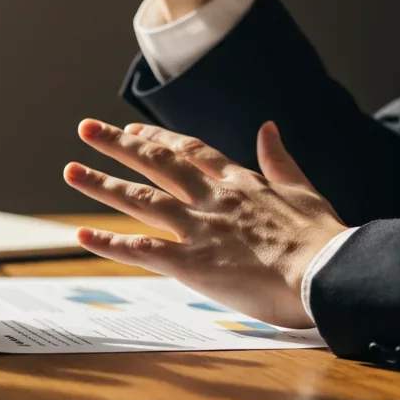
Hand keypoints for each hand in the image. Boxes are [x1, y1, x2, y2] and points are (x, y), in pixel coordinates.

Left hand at [63, 119, 345, 328]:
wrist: (328, 273)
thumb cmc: (324, 239)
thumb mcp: (303, 190)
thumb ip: (279, 159)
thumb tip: (268, 126)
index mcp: (239, 182)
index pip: (190, 152)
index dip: (158, 139)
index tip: (133, 130)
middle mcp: (212, 199)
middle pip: (156, 164)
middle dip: (118, 145)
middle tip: (86, 129)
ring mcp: (199, 229)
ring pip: (140, 199)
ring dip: (102, 184)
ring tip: (71, 171)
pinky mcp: (191, 263)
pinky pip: (141, 250)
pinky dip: (109, 242)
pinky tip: (80, 234)